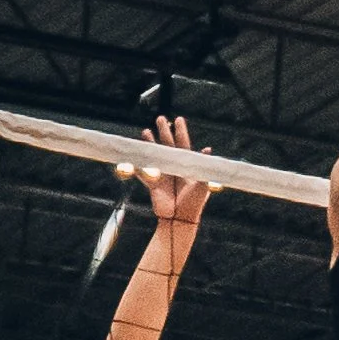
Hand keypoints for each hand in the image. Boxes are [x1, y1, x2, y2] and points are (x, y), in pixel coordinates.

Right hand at [134, 112, 210, 229]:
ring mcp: (163, 175)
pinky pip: (142, 174)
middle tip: (160, 118)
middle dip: (164, 132)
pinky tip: (130, 159)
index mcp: (188, 166)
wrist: (180, 221)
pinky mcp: (153, 185)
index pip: (184, 145)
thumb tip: (208, 150)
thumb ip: (203, 168)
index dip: (181, 132)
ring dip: (150, 144)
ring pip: (155, 155)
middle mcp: (175, 168)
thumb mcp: (202, 185)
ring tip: (145, 132)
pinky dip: (135, 167)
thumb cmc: (194, 204)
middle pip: (168, 146)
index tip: (178, 119)